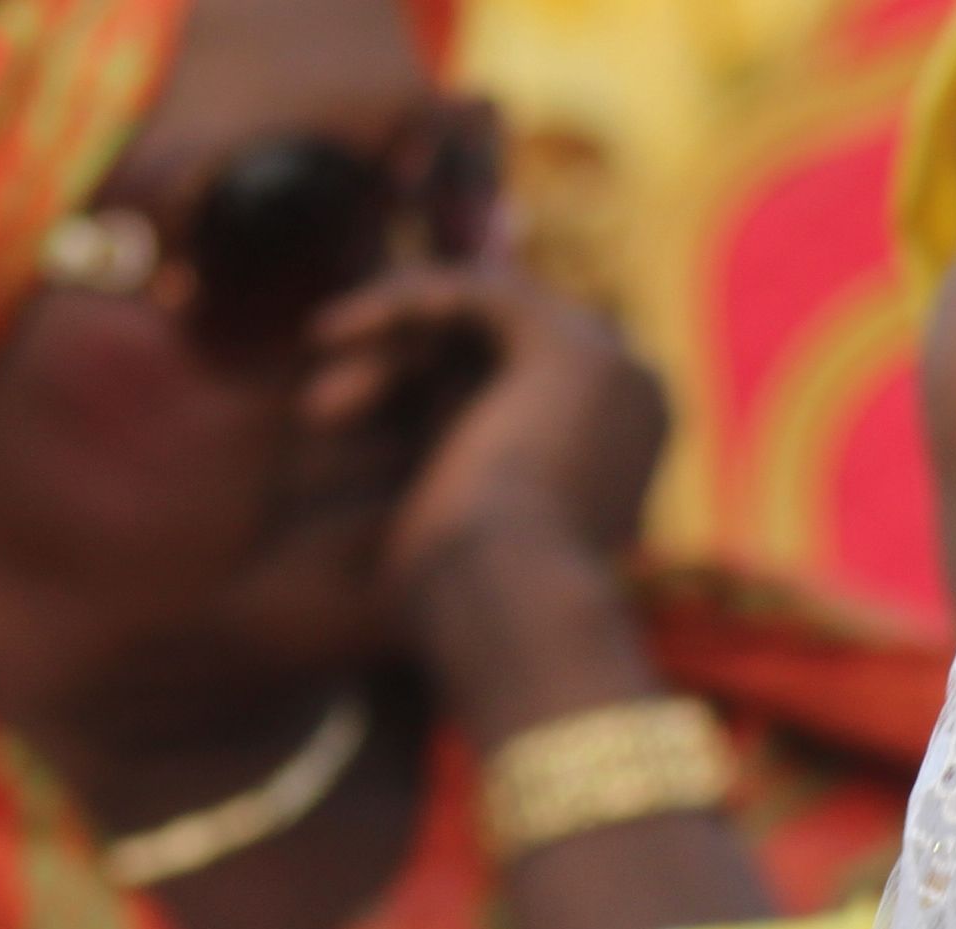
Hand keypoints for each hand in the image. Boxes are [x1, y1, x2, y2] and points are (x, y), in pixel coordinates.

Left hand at [305, 257, 670, 655]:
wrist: (509, 609)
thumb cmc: (481, 599)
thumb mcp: (467, 508)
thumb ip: (454, 440)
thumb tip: (404, 408)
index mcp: (633, 440)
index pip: (528, 369)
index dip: (437, 373)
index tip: (355, 404)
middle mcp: (637, 393)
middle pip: (503, 334)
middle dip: (409, 355)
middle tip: (326, 386)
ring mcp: (614, 362)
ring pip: (480, 309)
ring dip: (393, 334)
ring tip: (318, 366)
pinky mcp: (569, 345)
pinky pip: (470, 292)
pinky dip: (397, 304)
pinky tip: (328, 334)